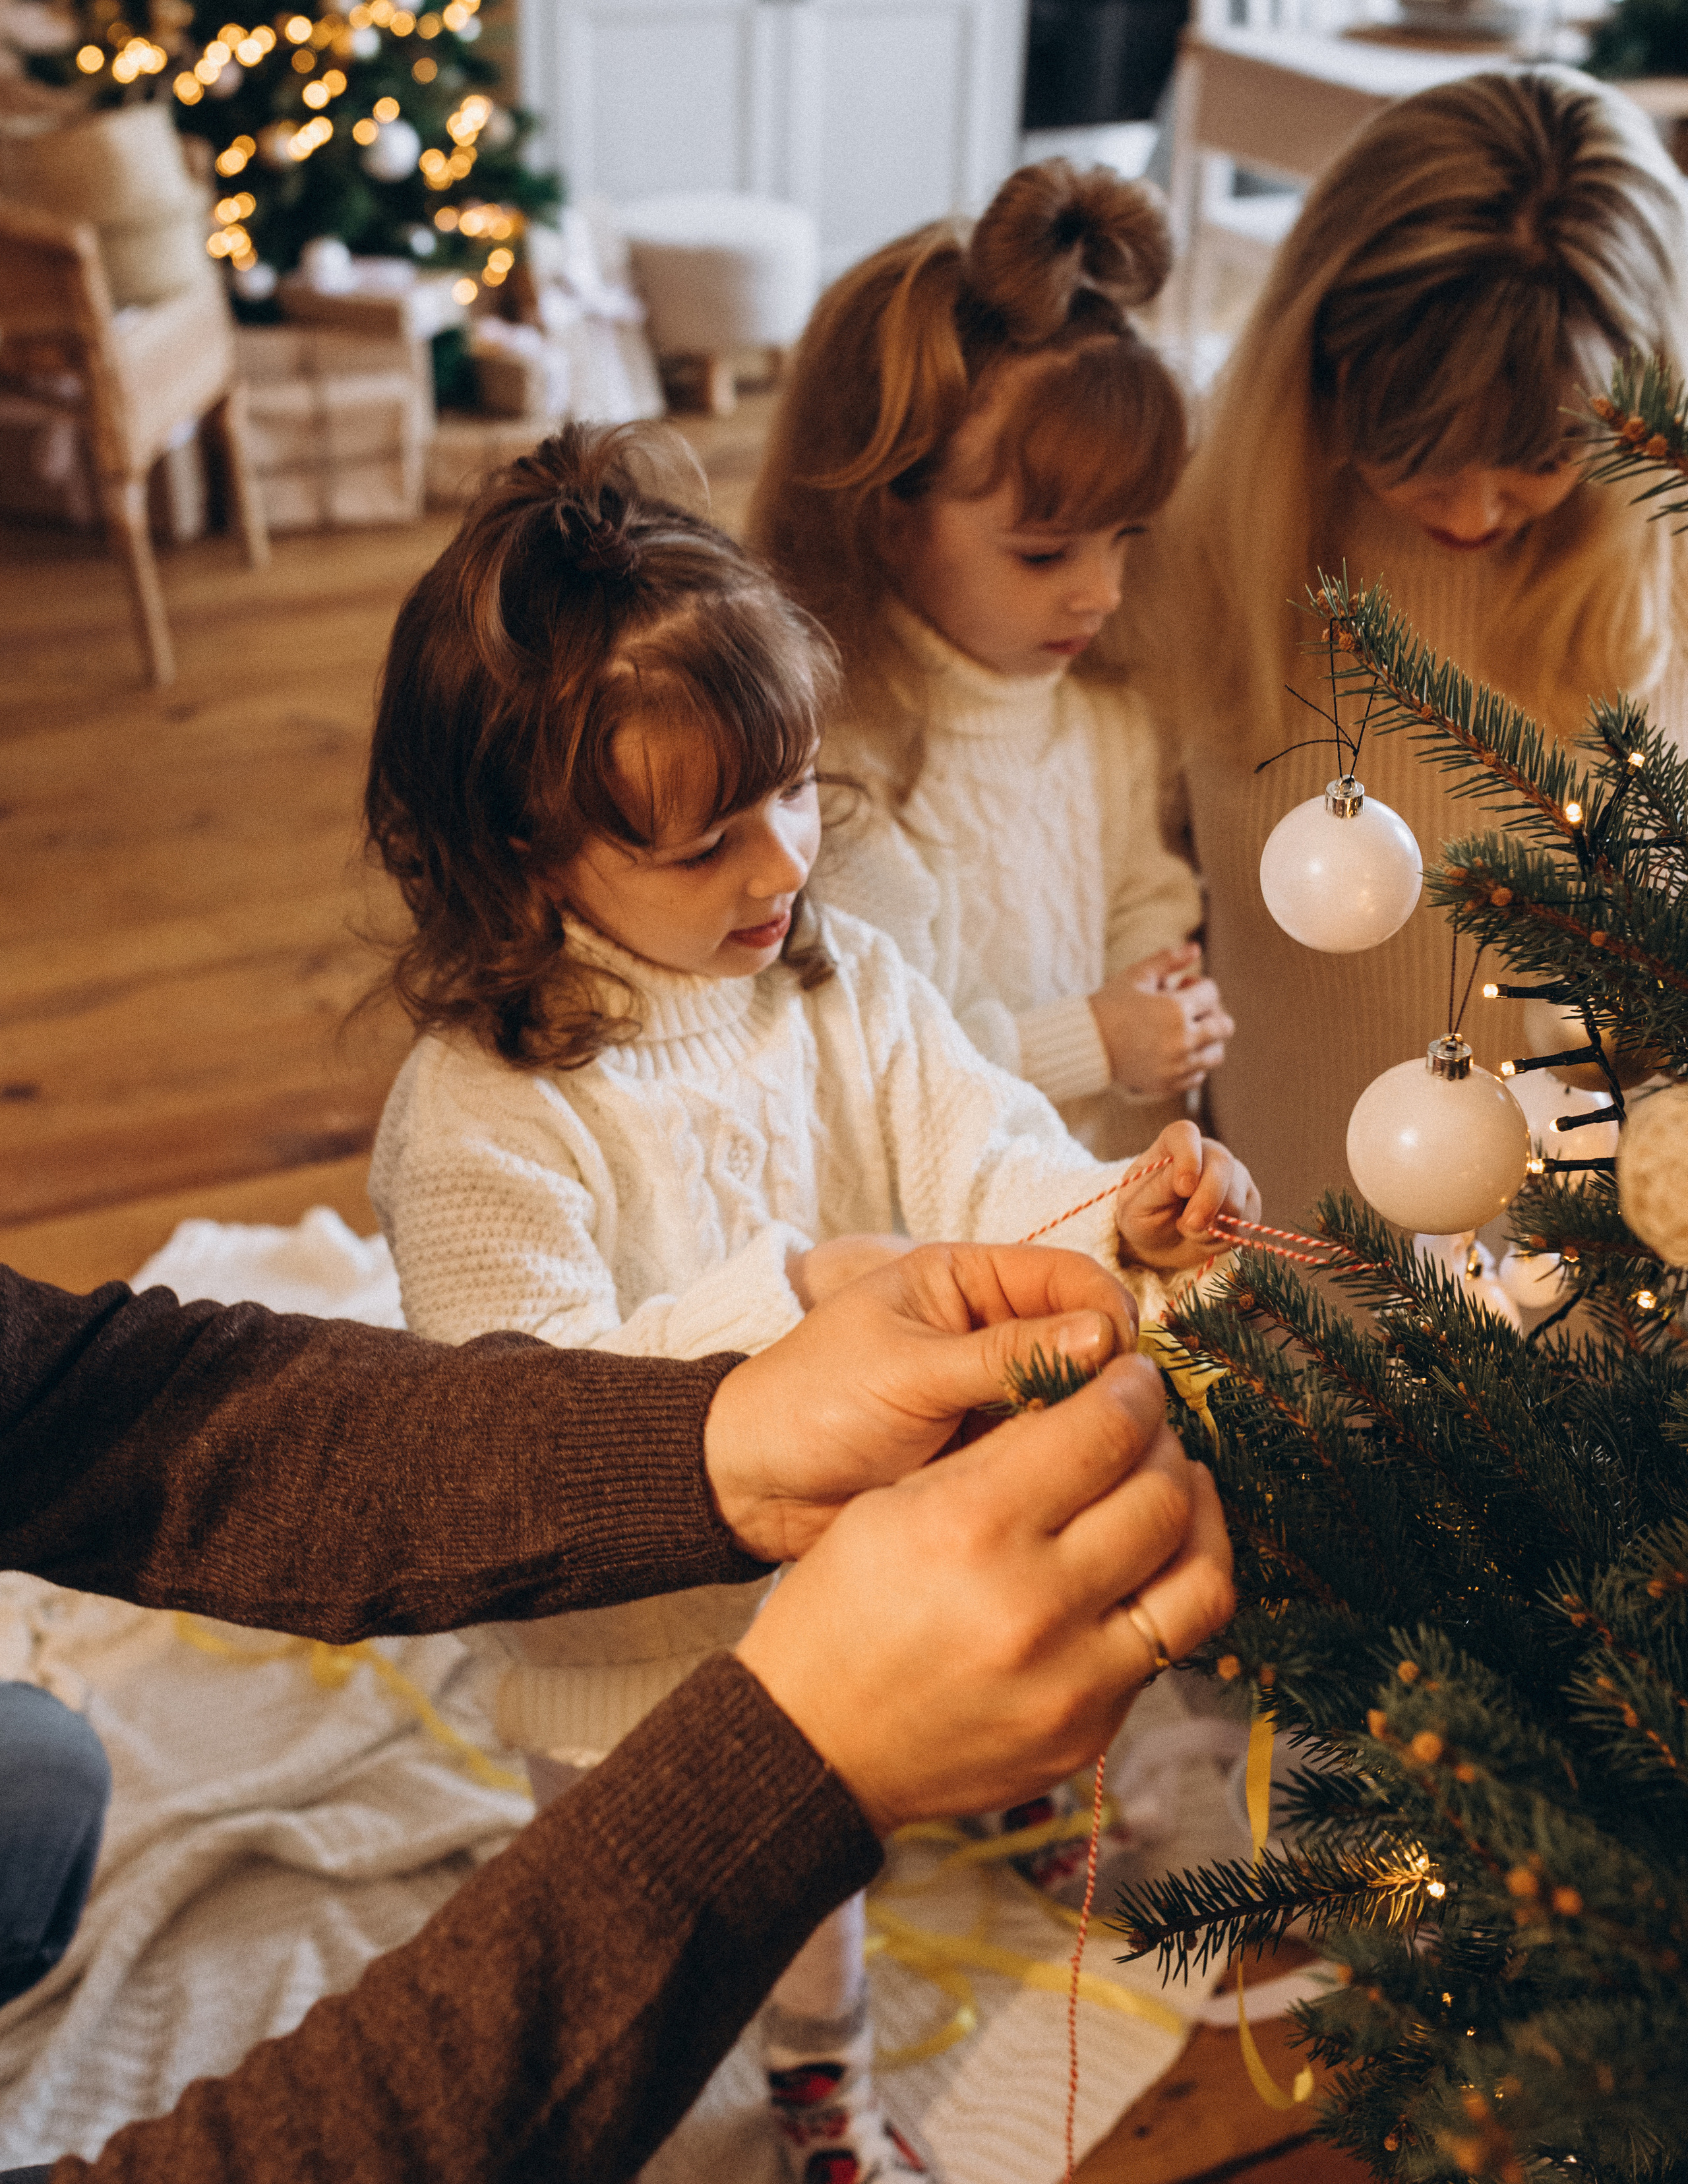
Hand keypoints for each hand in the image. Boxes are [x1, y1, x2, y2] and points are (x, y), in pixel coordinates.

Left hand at [704, 1243, 1138, 1562]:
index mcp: (965, 1281)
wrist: (753, 1485)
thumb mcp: (908, 1371)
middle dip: (1114, 1376)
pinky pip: (1053, 1450)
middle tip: (1139, 1425)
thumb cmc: (814, 1405)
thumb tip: (1106, 1336)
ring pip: (1079, 1399)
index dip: (1107, 1315)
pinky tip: (1092, 1489)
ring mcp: (996, 1394)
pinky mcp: (994, 1452)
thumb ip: (1005, 1355)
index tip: (1128, 1366)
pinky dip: (1074, 1464)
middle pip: (1086, 1338)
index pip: (1068, 1279)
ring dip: (1100, 1425)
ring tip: (1119, 1461)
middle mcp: (991, 1330)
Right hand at [735, 1353, 1235, 1830]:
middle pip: (1163, 1496)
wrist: (812, 1745)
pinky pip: (1169, 1648)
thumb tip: (1089, 1406)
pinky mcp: (1090, 1732)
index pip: (1105, 1431)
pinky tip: (1138, 1568)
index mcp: (972, 1527)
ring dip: (1196, 1520)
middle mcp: (1033, 1603)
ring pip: (1203, 1578)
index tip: (1135, 1379)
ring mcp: (1071, 1680)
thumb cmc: (840, 1609)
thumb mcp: (897, 1504)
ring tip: (1172, 1492)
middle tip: (1149, 1431)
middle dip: (1166, 1445)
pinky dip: (1164, 1593)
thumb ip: (999, 1455)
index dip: (1135, 1390)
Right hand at [1089, 943, 1234, 1098]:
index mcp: (1175, 1009)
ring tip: (1187, 1031)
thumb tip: (1197, 948)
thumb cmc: (1111, 1004)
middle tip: (1192, 1010)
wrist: (1086, 1042)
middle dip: (1212, 1013)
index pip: (1212, 993)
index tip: (1183, 985)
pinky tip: (1177, 1051)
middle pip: (1224, 1026)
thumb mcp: (1137, 975)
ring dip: (1208, 1040)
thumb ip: (1169, 959)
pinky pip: (1198, 1075)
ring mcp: (1176, 1065)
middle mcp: (1181, 1040)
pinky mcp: (1168, 1084)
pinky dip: (1194, 1062)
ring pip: (1216, 1054)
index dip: (1200, 985)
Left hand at [1114, 1119, 1259, 1271]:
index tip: (1182, 1188)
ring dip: (1210, 1226)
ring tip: (1187, 1229)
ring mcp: (1233, 1176)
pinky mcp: (1249, 1202)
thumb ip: (1159, 1188)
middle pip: (1221, 1164)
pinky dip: (1222, 1237)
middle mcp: (1208, 1153)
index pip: (1185, 1134)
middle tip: (1188, 1225)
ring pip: (1236, 1199)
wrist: (1161, 1243)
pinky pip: (1245, 1222)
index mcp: (1174, 1145)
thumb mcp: (1136, 1204)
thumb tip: (1188, 1183)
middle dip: (1206, 1201)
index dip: (1188, 1158)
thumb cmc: (1144, 1216)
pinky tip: (1205, 1236)